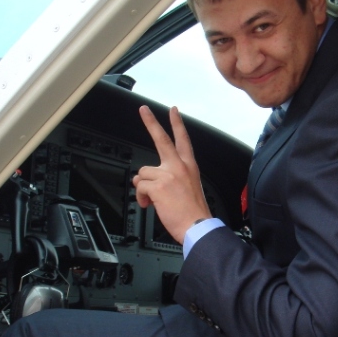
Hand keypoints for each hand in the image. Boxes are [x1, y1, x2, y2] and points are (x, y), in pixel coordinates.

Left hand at [133, 105, 210, 243]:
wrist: (198, 226)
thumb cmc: (194, 212)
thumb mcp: (188, 188)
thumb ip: (168, 178)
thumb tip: (146, 181)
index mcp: (189, 167)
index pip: (183, 140)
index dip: (177, 124)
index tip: (173, 111)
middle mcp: (179, 167)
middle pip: (162, 139)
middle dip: (151, 122)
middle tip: (143, 109)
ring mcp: (168, 175)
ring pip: (143, 173)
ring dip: (143, 187)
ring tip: (152, 200)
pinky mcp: (158, 186)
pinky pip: (140, 186)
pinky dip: (141, 197)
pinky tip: (149, 204)